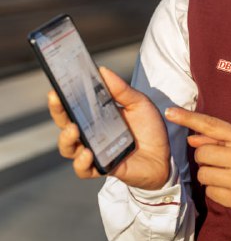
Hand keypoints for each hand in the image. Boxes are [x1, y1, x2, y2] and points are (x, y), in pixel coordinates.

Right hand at [47, 67, 170, 189]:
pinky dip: (81, 163)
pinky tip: (88, 153)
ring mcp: (94, 151)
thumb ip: (121, 90)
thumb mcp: (139, 104)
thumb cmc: (150, 129)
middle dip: (58, 111)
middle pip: (65, 123)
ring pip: (68, 148)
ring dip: (66, 138)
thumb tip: (103, 70)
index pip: (73, 105)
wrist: (164, 156)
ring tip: (73, 130)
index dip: (62, 96)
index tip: (56, 84)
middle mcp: (90, 133)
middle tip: (57, 99)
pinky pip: (83, 169)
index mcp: (97, 116)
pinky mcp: (101, 167)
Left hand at [165, 107, 230, 214]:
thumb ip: (219, 139)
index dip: (189, 118)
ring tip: (227, 175)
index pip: (212, 125)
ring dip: (209, 175)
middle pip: (202, 153)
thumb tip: (191, 138)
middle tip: (221, 161)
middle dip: (206, 157)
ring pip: (203, 175)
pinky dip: (216, 190)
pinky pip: (210, 193)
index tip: (170, 112)